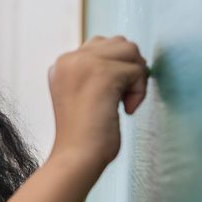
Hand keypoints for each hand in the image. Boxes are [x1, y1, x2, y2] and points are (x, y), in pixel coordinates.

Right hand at [47, 35, 149, 171]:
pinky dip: (139, 91)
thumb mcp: (83, 95)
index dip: (117, 68)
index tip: (111, 97)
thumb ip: (96, 73)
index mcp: (62, 64)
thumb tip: (131, 56)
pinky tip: (126, 111)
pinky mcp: (103, 74)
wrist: (76, 158)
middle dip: (130, 68)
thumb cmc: (85, 136)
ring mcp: (85, 64)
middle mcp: (69, 59)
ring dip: (137, 77)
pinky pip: (137, 70)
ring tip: (125, 102)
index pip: (101, 45)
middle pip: (119, 43)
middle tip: (124, 98)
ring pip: (130, 51)